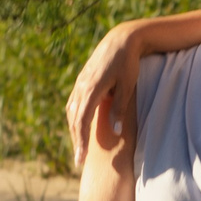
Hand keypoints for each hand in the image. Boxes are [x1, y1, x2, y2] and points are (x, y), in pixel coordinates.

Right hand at [66, 28, 141, 169]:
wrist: (121, 39)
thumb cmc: (128, 63)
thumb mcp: (128, 86)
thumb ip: (120, 108)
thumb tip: (115, 130)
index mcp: (92, 88)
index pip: (82, 121)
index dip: (81, 141)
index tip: (81, 159)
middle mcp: (81, 86)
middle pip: (74, 119)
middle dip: (76, 141)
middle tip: (79, 161)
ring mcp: (80, 83)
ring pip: (71, 112)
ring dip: (74, 130)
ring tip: (80, 147)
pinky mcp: (82, 80)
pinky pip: (74, 103)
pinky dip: (75, 118)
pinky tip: (79, 127)